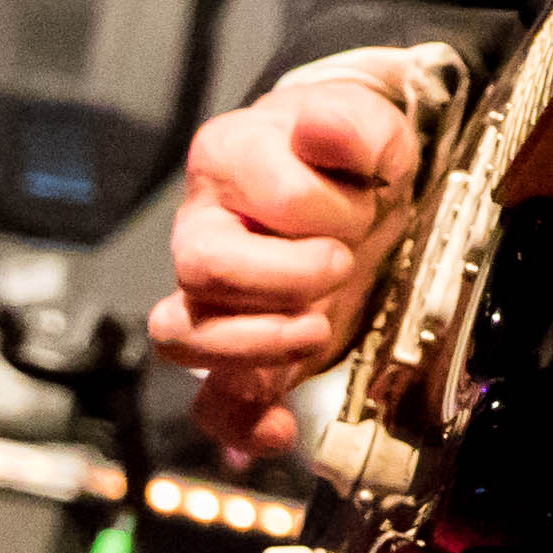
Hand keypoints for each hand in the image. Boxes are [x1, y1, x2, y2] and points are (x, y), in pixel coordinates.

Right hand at [154, 69, 424, 462]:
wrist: (357, 187)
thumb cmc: (349, 154)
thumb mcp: (369, 124)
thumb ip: (351, 124)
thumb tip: (320, 127)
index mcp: (229, 156)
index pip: (278, 197)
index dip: (331, 209)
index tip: (364, 203)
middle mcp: (201, 226)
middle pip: (201, 266)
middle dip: (287, 276)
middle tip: (342, 265)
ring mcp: (210, 295)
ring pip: (183, 335)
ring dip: (256, 344)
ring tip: (317, 329)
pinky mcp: (238, 350)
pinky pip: (210, 403)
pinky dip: (243, 425)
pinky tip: (283, 428)